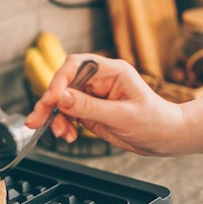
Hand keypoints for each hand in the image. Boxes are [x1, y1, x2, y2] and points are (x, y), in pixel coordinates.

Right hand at [24, 54, 184, 155]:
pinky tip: (67, 135)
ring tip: (60, 134)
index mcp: (111, 71)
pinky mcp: (90, 111)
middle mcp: (99, 80)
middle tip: (36, 119)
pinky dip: (63, 125)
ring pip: (63, 102)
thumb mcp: (121, 115)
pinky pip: (68, 115)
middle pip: (64, 84)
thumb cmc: (155, 121)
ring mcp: (93, 96)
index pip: (76, 65)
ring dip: (56, 118)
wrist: (166, 138)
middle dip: (49, 103)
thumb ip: (89, 107)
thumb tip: (62, 98)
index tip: (52, 98)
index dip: (60, 80)